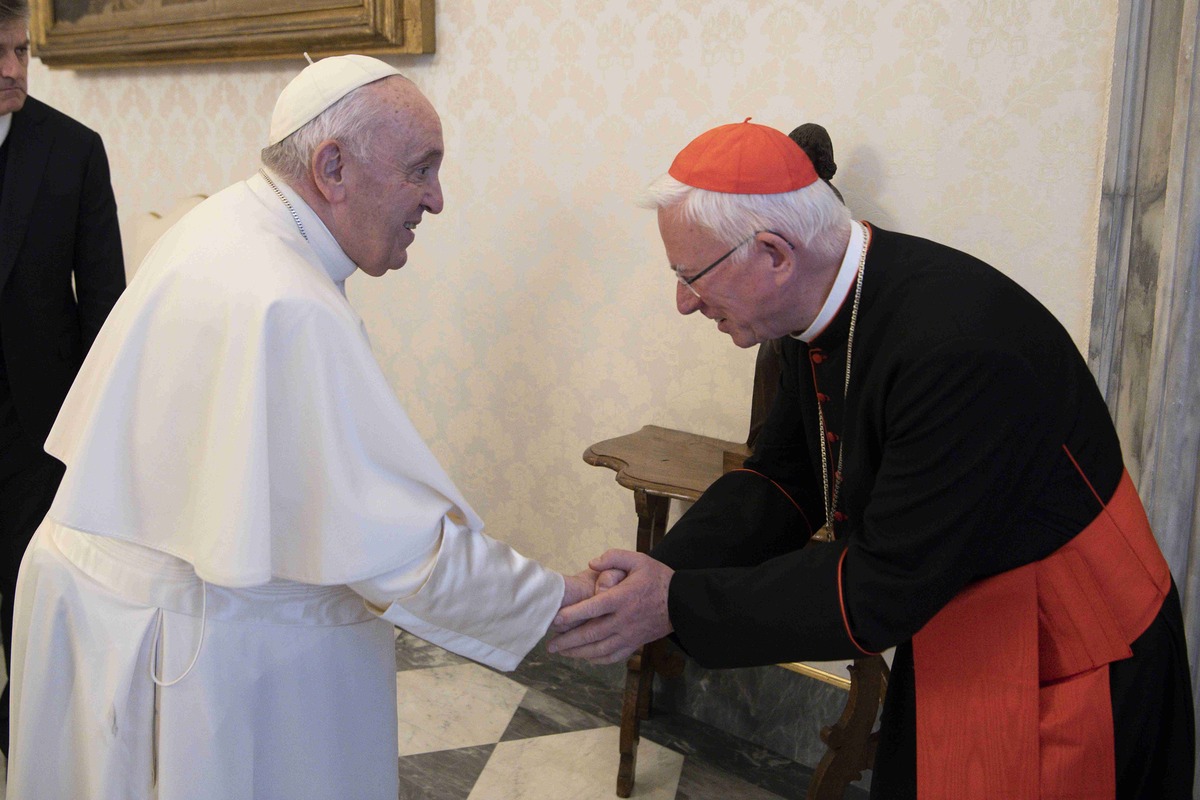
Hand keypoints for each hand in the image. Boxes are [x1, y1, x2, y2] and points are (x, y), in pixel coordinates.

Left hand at [547, 550, 672, 663]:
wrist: (682, 603)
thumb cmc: (658, 579)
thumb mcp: (639, 560)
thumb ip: (614, 558)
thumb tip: (591, 563)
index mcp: (622, 598)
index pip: (593, 608)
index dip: (573, 615)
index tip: (556, 620)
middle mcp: (624, 620)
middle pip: (591, 634)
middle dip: (568, 641)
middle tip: (550, 644)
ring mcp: (629, 635)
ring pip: (600, 649)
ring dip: (578, 653)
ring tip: (562, 652)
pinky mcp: (635, 644)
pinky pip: (614, 657)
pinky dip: (597, 660)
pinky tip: (585, 658)